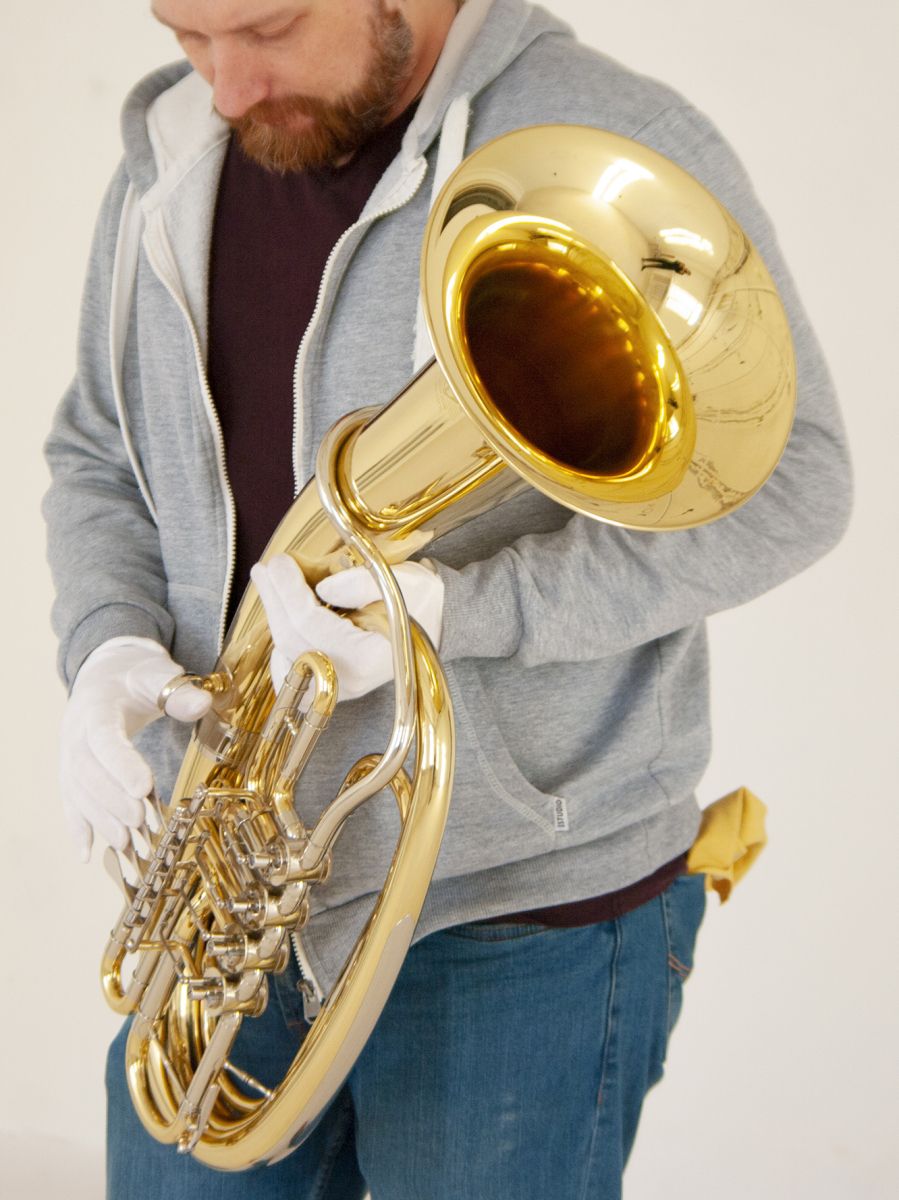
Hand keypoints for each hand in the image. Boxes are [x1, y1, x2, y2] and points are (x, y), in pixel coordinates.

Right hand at [60, 638, 211, 860]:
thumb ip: (178, 690)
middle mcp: (75, 733)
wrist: (106, 674)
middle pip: (87, 771)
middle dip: (113, 800)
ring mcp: (70, 754)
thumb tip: (201, 703)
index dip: (121, 764)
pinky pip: (71, 802)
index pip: (104, 737)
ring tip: (127, 844)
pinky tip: (87, 854)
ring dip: (102, 820)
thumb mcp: (158, 674)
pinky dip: (78, 829)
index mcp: (96, 706)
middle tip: (141, 822)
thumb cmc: (136, 676)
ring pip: (78, 792)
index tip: (143, 788)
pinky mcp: (72, 772)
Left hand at [250, 555, 443, 700]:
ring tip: (271, 583)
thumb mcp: (404, 582)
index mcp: (366, 659)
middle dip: (275, 599)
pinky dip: (282, 646)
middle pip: (293, 640)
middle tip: (267, 567)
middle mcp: (349, 681)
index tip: (280, 561)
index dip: (289, 590)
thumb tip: (322, 586)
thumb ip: (361, 584)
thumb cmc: (422, 601)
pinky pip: (294, 673)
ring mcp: (340, 688)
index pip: (311, 625)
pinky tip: (282, 618)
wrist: (439, 621)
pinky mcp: (334, 683)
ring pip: (287, 657)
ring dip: (275, 618)